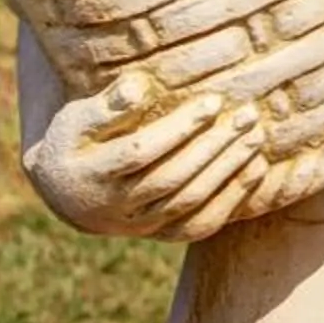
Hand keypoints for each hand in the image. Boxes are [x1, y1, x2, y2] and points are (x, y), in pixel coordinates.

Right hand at [23, 73, 266, 239]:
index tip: (212, 102)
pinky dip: (232, 199)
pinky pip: (201, 224)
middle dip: (213, 146)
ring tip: (256, 135)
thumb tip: (138, 87)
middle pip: (172, 178)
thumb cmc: (74, 143)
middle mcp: (116, 207)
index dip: (179, 128)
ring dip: (228, 169)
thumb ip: (107, 106)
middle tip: (246, 116)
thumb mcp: (75, 120)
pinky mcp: (161, 234)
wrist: (67, 195)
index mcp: (91, 175)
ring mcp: (139, 226)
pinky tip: (256, 168)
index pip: (141, 152)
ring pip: (190, 202)